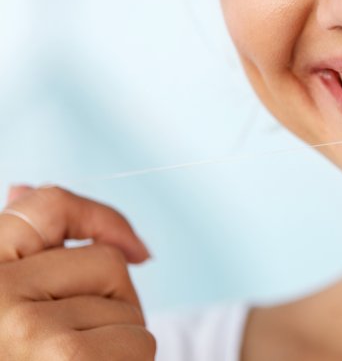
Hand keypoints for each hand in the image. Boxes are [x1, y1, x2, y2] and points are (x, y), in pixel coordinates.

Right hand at [0, 185, 154, 359]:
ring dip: (118, 339)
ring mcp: (24, 325)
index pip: (48, 205)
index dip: (102, 218)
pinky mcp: (66, 357)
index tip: (135, 250)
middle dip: (114, 301)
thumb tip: (21, 189)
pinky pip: (136, 339)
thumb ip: (23, 255)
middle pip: (105, 260)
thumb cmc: (26, 353)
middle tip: (83, 343)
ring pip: (125, 305)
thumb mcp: (14, 301)